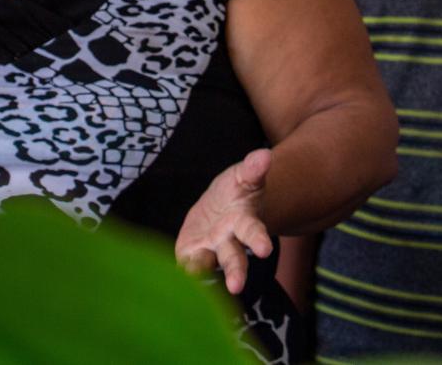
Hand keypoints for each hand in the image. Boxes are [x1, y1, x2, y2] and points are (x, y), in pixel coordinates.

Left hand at [174, 148, 274, 294]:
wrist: (218, 207)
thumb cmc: (236, 191)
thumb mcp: (243, 177)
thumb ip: (252, 169)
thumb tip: (264, 155)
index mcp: (245, 223)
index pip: (253, 232)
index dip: (259, 240)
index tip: (265, 250)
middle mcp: (229, 243)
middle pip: (234, 259)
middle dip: (236, 272)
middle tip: (236, 286)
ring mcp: (210, 251)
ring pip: (207, 265)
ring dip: (201, 272)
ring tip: (192, 275)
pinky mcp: (191, 255)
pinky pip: (186, 264)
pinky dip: (182, 271)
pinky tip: (176, 277)